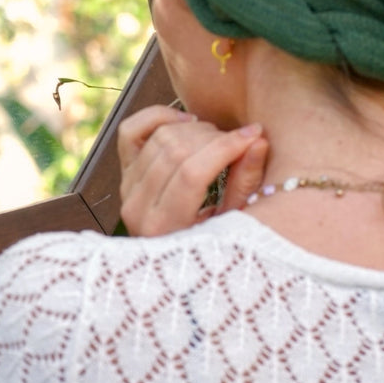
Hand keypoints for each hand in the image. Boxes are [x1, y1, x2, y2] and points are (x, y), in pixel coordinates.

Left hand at [118, 105, 268, 235]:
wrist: (176, 265)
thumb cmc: (211, 248)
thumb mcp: (234, 225)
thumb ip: (246, 183)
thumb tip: (258, 140)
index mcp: (164, 228)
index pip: (191, 173)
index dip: (225, 147)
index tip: (254, 135)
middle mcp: (137, 209)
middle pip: (175, 151)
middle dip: (214, 138)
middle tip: (239, 141)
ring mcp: (127, 189)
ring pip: (158, 137)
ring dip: (195, 129)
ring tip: (218, 139)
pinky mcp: (124, 173)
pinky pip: (131, 130)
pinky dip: (157, 117)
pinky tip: (186, 121)